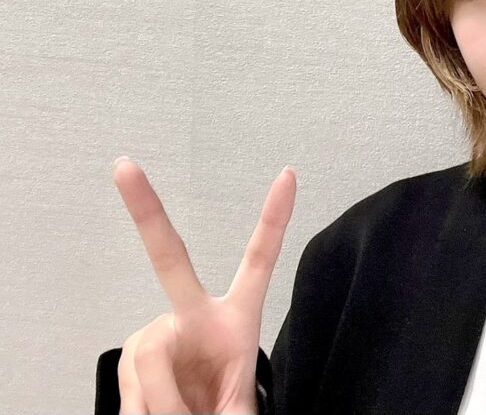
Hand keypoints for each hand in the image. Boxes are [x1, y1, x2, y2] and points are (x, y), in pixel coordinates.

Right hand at [111, 157, 295, 413]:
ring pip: (147, 358)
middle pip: (169, 259)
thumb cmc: (225, 409)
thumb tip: (173, 407)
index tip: (289, 174)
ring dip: (161, 404)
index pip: (260, 261)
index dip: (275, 218)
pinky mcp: (130, 359)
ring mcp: (158, 334)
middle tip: (124, 166)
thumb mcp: (237, 411)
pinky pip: (128, 388)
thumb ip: (221, 406)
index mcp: (236, 318)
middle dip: (146, 211)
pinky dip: (143, 413)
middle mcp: (193, 315)